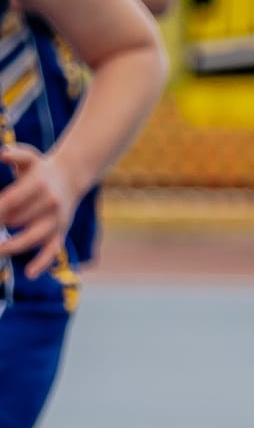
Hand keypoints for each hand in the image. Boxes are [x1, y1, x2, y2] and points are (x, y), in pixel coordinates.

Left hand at [0, 142, 76, 273]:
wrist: (72, 177)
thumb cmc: (41, 168)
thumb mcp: (29, 158)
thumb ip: (14, 154)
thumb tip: (1, 153)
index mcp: (39, 184)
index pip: (10, 201)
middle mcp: (50, 203)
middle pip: (18, 220)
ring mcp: (57, 219)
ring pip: (33, 238)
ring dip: (11, 246)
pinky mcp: (60, 231)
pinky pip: (52, 250)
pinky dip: (42, 262)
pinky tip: (30, 274)